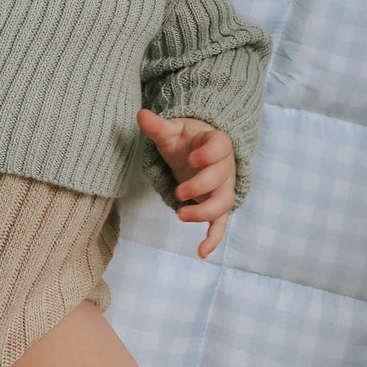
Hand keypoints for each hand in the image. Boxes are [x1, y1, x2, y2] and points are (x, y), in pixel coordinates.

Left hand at [136, 108, 235, 259]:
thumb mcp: (171, 131)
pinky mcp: (217, 205)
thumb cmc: (185, 140)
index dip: (209, 155)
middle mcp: (225, 166)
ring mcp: (223, 188)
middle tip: (179, 192)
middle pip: (222, 179)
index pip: (221, 147)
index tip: (191, 159)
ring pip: (223, 203)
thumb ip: (158, 126)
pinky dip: (213, 239)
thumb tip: (141, 114)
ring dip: (204, 213)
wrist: (197, 151)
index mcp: (216, 142)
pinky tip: (201, 252)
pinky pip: (221, 224)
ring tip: (180, 215)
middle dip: (200, 187)